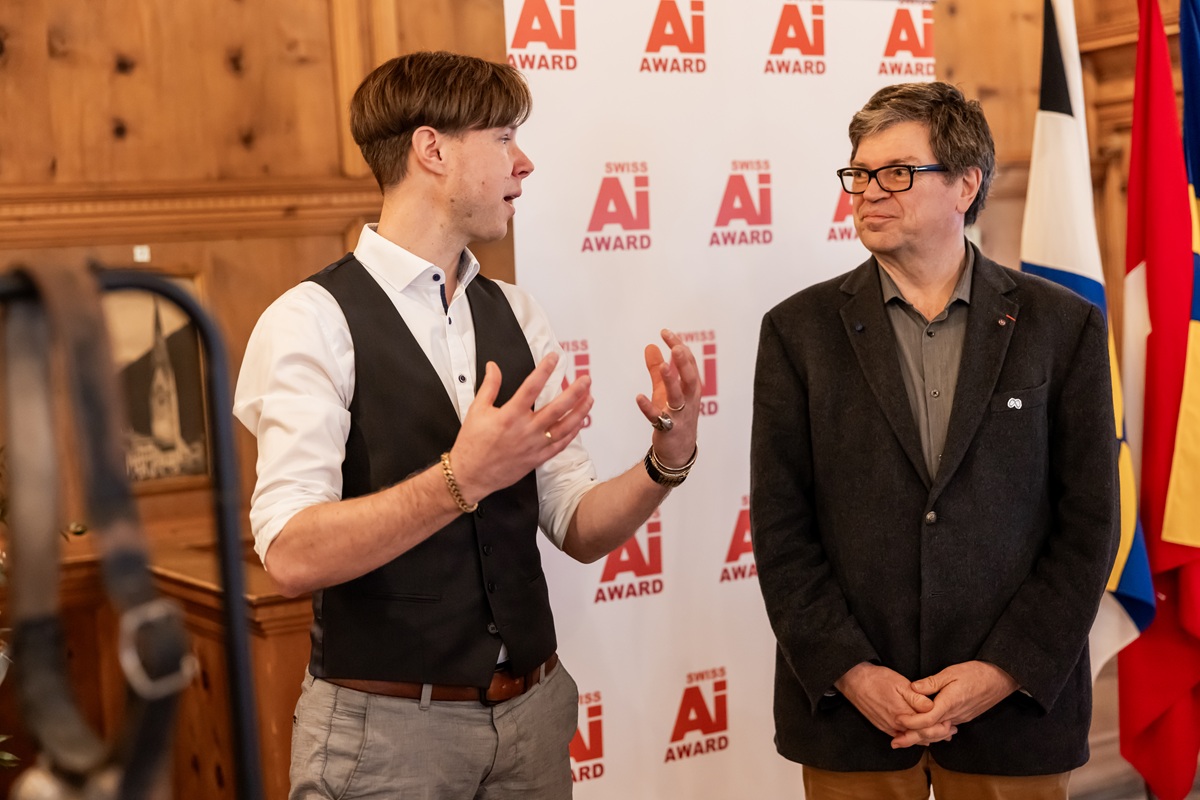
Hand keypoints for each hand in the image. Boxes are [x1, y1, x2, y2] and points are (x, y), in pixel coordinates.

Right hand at [450, 353, 593, 502]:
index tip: (554, 358)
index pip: (532, 386)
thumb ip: (489, 386)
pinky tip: (579, 423)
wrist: (471, 474)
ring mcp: (534, 445)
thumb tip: (493, 367)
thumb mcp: (476, 410)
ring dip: (580, 411)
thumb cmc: (473, 444)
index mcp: (510, 415)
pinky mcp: (537, 458)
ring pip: (564, 426)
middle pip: (557, 407)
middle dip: (575, 391)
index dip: (545, 369)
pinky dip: (572, 433)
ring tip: (589, 399)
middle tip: (585, 380)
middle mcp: (526, 430)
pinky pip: (560, 444)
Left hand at [636, 329, 701, 466]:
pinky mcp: (668, 429)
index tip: (666, 332)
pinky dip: (649, 408)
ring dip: (672, 382)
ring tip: (664, 368)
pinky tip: (639, 398)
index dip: (679, 347)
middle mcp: (688, 400)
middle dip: (684, 362)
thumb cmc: (673, 416)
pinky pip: (658, 418)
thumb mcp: (665, 390)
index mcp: (690, 388)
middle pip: (690, 377)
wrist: (677, 450)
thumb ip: (658, 369)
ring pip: (678, 396)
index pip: (688, 363)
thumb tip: (650, 346)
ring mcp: (679, 414)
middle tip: (675, 347)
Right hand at [834, 663, 941, 738]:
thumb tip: (932, 707)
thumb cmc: (876, 679)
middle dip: (938, 735)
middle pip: (922, 737)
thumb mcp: (900, 683)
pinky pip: (903, 737)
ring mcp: (888, 728)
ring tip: (943, 734)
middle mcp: (896, 726)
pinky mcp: (883, 727)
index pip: (927, 727)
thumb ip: (917, 698)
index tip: (951, 721)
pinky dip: (915, 737)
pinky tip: (922, 735)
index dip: (941, 726)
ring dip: (929, 738)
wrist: (854, 681)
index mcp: (902, 715)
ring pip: (913, 739)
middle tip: (951, 731)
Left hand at [894, 661, 1018, 745]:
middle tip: (895, 742)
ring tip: (905, 738)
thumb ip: (931, 682)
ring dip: (921, 736)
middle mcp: (955, 715)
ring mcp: (961, 718)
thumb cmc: (976, 673)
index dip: (910, 722)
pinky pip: (945, 728)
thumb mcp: (951, 672)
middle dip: (911, 738)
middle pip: (930, 731)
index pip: (927, 720)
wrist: (1001, 679)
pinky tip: (924, 731)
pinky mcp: (964, 717)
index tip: (897, 720)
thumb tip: (912, 688)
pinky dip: (933, 731)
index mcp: (949, 703)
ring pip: (938, 732)